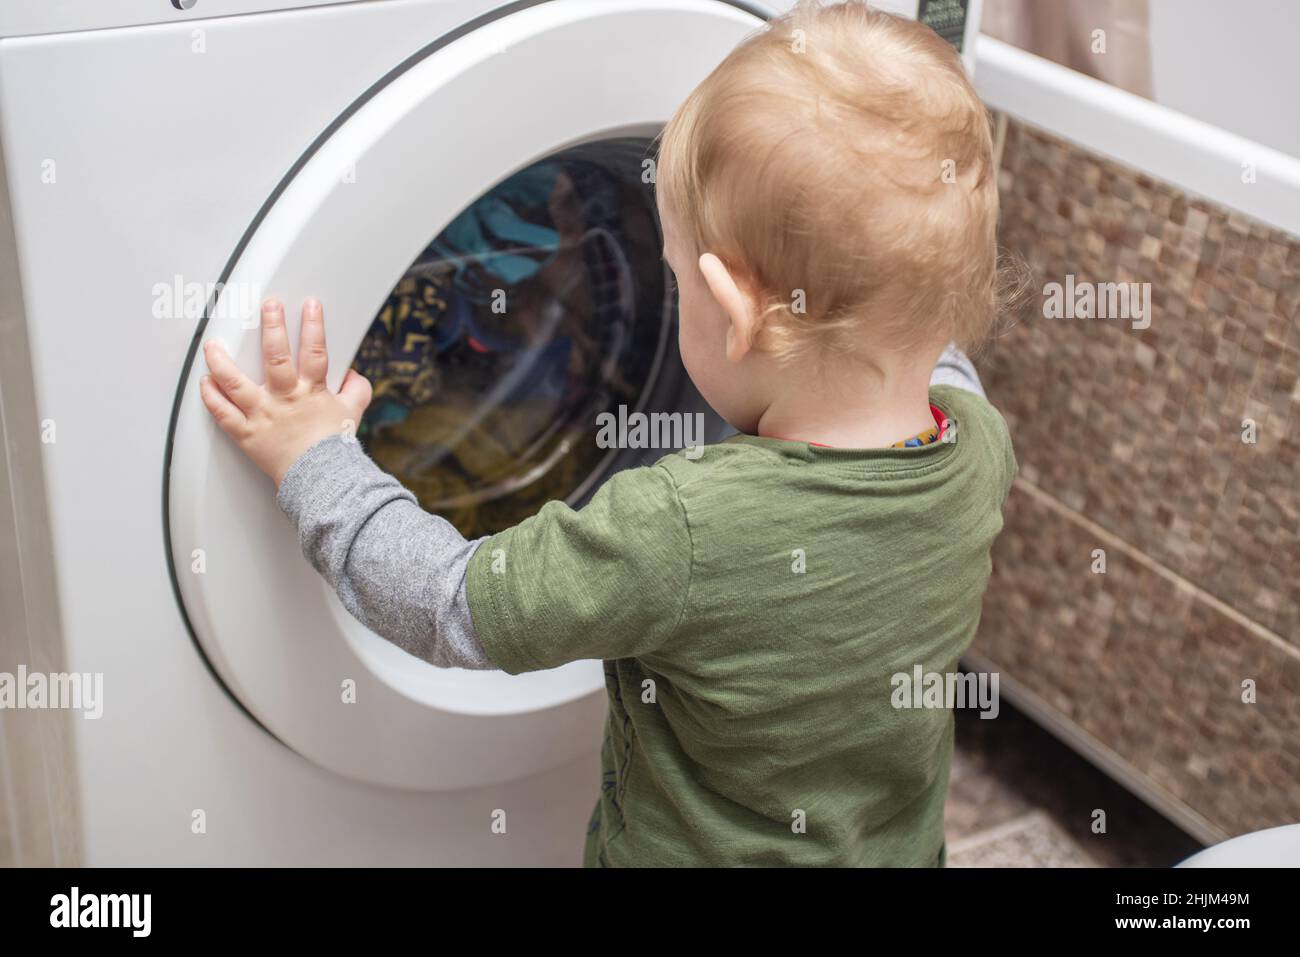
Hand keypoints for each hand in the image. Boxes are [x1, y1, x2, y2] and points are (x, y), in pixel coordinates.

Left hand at [200, 298, 371, 486]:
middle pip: (276, 356)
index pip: (315, 350)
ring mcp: (262, 414)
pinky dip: (211, 396)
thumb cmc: (333, 450)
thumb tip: (352, 375)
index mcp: (312, 391)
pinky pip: (222, 413)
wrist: (321, 480)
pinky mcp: (246, 433)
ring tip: (213, 344)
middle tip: (267, 306)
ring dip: (221, 361)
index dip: (313, 324)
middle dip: (271, 326)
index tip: (309, 305)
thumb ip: (355, 390)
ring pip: (236, 382)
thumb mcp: (352, 414)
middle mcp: (285, 398)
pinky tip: (205, 381)